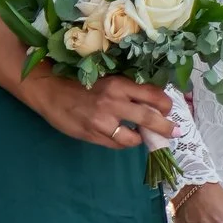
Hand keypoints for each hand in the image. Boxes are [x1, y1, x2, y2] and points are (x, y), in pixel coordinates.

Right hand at [29, 70, 173, 151]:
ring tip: (143, 136)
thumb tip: (151, 100)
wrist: (48, 89)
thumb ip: (126, 89)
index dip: (165, 104)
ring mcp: (103, 121)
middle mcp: (114, 102)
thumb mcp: (106, 78)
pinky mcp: (93, 135)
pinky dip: (124, 142)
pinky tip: (123, 137)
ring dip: (142, 139)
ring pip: (134, 138)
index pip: (154, 94)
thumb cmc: (78, 81)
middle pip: (150, 118)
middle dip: (166, 127)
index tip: (168, 109)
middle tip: (173, 131)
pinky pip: (117, 144)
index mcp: (119, 83)